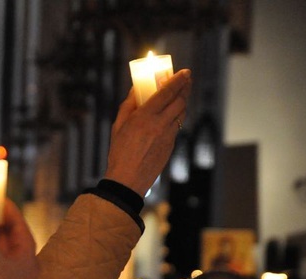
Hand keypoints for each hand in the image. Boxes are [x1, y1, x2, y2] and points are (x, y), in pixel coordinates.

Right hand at [104, 69, 192, 195]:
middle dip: (185, 87)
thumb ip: (128, 105)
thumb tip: (135, 89)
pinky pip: (177, 126)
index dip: (177, 80)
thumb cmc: (119, 153)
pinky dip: (176, 116)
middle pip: (180, 100)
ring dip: (183, 101)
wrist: (128, 180)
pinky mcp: (171, 145)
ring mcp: (168, 135)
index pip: (166, 93)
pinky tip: (172, 114)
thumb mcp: (118, 126)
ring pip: (181, 113)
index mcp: (145, 117)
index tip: (184, 72)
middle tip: (186, 79)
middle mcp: (160, 124)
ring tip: (181, 94)